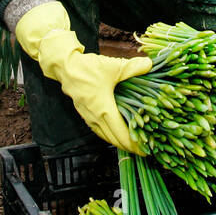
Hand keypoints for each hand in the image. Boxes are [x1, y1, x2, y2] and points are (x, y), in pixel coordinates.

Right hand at [15, 2, 151, 152]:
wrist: (65, 67)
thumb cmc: (88, 68)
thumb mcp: (114, 66)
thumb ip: (134, 67)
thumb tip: (150, 64)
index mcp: (104, 110)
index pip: (122, 135)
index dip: (135, 144)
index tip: (146, 149)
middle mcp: (95, 118)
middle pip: (114, 140)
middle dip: (129, 147)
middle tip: (143, 150)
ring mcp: (88, 117)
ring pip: (105, 136)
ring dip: (118, 142)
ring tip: (132, 143)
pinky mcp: (84, 114)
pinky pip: (99, 130)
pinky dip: (109, 134)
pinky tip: (115, 132)